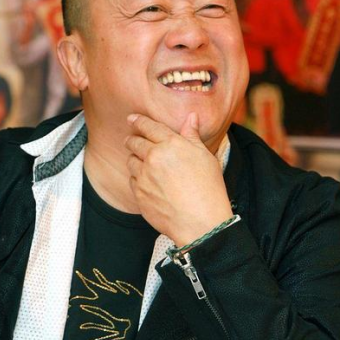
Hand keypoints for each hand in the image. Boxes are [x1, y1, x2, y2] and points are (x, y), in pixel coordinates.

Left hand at [125, 112, 232, 245]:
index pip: (148, 127)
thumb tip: (191, 116)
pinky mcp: (139, 194)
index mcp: (171, 144)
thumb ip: (192, 135)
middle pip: (134, 142)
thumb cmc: (209, 188)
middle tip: (132, 139)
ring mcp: (144, 177)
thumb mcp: (205, 156)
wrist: (201, 223)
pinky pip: (132, 180)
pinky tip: (147, 181)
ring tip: (142, 162)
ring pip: (131, 161)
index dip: (138, 120)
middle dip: (132, 138)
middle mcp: (153, 157)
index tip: (131, 118)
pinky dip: (137, 178)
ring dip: (134, 158)